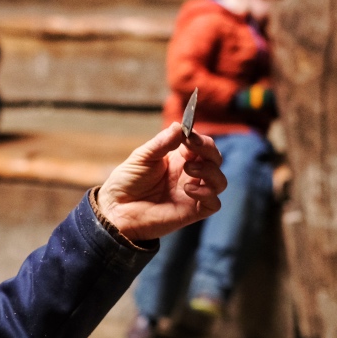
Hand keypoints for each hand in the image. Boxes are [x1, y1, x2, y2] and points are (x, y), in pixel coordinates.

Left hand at [97, 123, 225, 242]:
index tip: (190, 135)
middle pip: (215, 159)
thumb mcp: (142, 157)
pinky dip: (207, 194)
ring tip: (188, 170)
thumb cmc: (127, 182)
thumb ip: (162, 143)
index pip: (201, 144)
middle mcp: (189, 174)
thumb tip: (179, 125)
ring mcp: (192, 193)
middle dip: (209, 150)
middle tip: (192, 147)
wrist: (117, 209)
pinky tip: (188, 189)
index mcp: (179, 158)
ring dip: (210, 171)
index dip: (200, 138)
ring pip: (220, 181)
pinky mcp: (192, 211)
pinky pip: (214, 203)